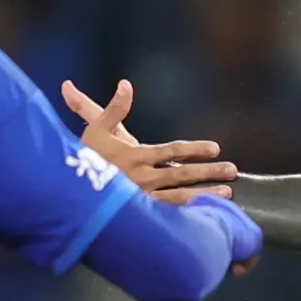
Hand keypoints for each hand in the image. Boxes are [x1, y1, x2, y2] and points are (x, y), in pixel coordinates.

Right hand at [60, 78, 234, 200]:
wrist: (68, 191)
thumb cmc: (83, 158)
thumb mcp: (96, 129)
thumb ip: (114, 108)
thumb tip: (126, 84)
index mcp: (135, 156)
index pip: (172, 151)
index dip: (194, 150)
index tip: (215, 148)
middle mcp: (142, 178)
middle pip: (182, 174)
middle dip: (209, 172)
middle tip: (232, 170)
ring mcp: (142, 199)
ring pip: (179, 197)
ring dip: (205, 194)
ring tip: (228, 193)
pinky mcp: (140, 215)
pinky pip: (168, 215)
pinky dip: (189, 214)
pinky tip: (206, 214)